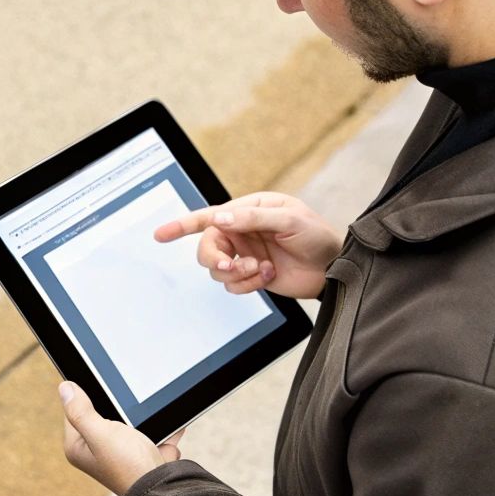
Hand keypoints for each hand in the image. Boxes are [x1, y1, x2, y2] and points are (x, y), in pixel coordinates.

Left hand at [59, 382, 184, 495]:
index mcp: (78, 448)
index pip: (74, 411)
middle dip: (117, 407)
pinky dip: (156, 428)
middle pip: (101, 413)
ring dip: (138, 417)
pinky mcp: (140, 453)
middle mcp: (95, 451)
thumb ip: (80, 411)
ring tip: (144, 419)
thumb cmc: (129, 465)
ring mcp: (119, 452)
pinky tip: (160, 428)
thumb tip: (64, 388)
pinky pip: (147, 430)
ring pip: (127, 420)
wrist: (163, 487)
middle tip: (125, 408)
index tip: (103, 391)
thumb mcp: (100, 433)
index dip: (87, 397)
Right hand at [154, 191, 342, 299]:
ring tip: (261, 269)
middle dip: (217, 259)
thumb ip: (253, 219)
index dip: (182, 224)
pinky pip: (232, 285)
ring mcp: (245, 254)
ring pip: (217, 269)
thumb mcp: (289, 221)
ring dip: (237, 273)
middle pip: (208, 247)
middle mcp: (242, 232)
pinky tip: (267, 275)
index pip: (209, 216)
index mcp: (248, 210)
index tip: (161, 234)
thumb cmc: (317, 236)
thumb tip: (220, 220)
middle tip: (231, 266)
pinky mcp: (250, 275)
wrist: (334, 267)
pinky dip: (247, 284)